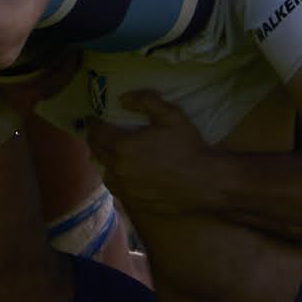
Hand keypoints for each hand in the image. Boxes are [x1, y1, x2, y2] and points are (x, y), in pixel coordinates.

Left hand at [76, 94, 255, 211]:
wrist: (206, 182)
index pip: (96, 132)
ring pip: (106, 173)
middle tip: (102, 134)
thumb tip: (123, 98)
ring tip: (115, 155)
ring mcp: (126, 189)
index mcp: (123, 146)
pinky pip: (119, 190)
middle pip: (97, 152)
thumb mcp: (171, 116)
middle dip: (97, 141)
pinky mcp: (135, 203)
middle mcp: (119, 169)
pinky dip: (119, 180)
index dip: (95, 124)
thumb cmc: (189, 147)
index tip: (97, 119)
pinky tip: (128, 175)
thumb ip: (145, 102)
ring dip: (107, 162)